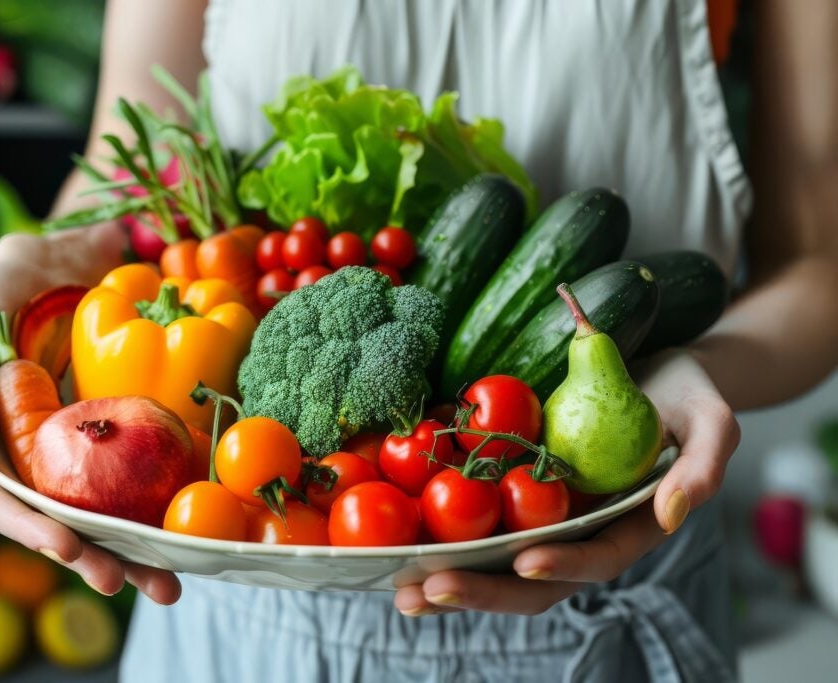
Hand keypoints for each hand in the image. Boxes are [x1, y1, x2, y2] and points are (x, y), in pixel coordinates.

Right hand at [0, 223, 180, 604]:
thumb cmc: (10, 283)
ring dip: (129, 553)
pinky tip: (184, 540)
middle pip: (53, 519)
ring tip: (167, 585)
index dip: (28, 528)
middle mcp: (26, 456)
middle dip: (89, 556)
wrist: (69, 261)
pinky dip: (155, 514)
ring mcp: (71, 453)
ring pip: (96, 513)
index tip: (67, 548)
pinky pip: (131, 483)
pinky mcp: (112, 443)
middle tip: (127, 582)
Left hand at [393, 349, 740, 615]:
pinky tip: (398, 542)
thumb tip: (673, 513)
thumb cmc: (687, 395)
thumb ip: (704, 465)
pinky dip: (439, 536)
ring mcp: (546, 515)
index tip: (526, 560)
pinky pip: (476, 520)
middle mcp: (581, 531)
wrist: (653, 370)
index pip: (597, 558)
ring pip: (496, 560)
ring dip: (449, 578)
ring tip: (400, 590)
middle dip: (483, 590)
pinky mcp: (515, 490)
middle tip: (428, 592)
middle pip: (533, 578)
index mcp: (628, 527)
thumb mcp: (712, 420)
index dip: (565, 565)